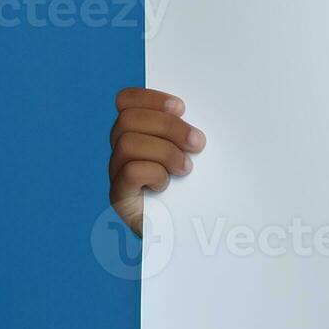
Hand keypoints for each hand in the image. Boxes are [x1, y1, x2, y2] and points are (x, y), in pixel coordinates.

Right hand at [108, 87, 205, 235]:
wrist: (196, 231)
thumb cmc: (203, 187)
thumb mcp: (199, 150)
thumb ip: (191, 129)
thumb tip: (210, 109)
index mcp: (138, 132)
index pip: (126, 100)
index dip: (150, 98)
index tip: (182, 108)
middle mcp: (122, 151)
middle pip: (128, 119)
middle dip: (168, 126)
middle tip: (198, 144)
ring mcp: (117, 174)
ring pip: (127, 143)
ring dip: (166, 151)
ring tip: (186, 168)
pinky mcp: (120, 198)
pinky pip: (131, 172)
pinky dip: (154, 173)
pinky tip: (167, 184)